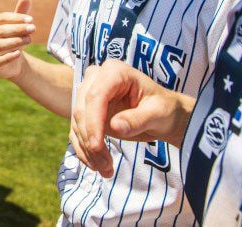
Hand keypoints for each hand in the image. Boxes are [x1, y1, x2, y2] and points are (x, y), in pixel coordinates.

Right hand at [0, 0, 34, 80]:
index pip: (1, 18)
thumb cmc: (14, 41)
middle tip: (33, 29)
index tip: (31, 20)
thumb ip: (20, 13)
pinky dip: (7, 57)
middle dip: (17, 29)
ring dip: (15, 42)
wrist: (13, 63)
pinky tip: (18, 54)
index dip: (16, 18)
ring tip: (29, 40)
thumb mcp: (18, 27)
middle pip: (0, 31)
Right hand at [70, 60, 193, 177]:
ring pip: (77, 122)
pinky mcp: (87, 111)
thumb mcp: (158, 113)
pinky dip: (84, 149)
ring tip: (105, 170)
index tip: (97, 146)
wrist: (162, 115)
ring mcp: (89, 94)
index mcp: (115, 72)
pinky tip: (95, 165)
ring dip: (87, 148)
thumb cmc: (164, 108)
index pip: (96, 96)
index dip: (93, 122)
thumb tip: (115, 127)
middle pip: (82, 109)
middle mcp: (96, 78)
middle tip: (105, 165)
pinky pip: (77, 130)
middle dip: (90, 139)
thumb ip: (138, 119)